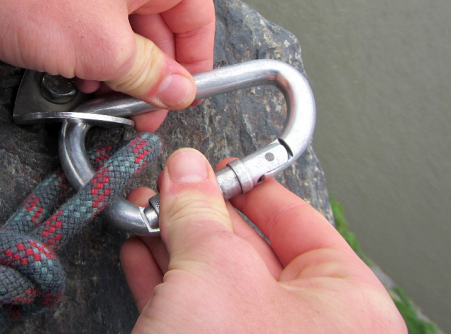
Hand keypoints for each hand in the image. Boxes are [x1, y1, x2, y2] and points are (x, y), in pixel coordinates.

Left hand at [0, 0, 214, 131]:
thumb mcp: (104, 46)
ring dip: (116, 70)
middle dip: (149, 76)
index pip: (198, 20)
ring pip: (123, 31)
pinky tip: (75, 77)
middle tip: (136, 113)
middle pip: (161, 28)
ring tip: (100, 98)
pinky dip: (89, 55)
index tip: (179, 102)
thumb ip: (149, 74)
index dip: (195, 67)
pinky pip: (90, 25)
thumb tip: (178, 91)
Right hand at [121, 149, 406, 332]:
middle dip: (199, 214)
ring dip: (172, 242)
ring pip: (214, 279)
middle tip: (168, 186)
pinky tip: (139, 251)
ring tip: (142, 213)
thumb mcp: (214, 274)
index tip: (214, 167)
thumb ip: (199, 212)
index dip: (250, 185)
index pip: (300, 221)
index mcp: (344, 306)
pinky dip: (162, 278)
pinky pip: (191, 309)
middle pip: (251, 248)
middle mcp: (308, 330)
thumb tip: (186, 170)